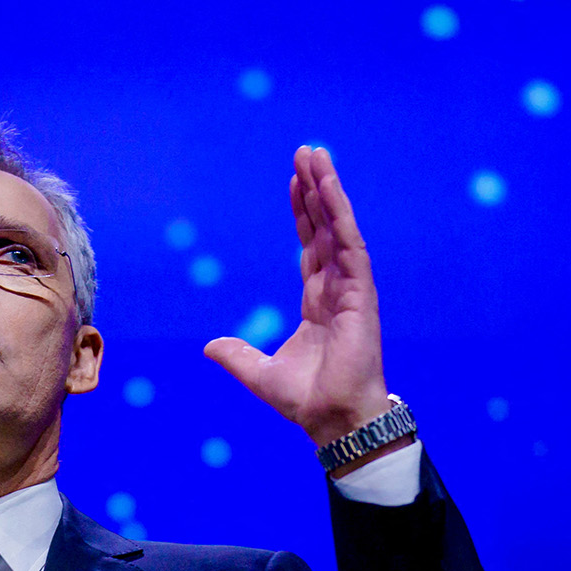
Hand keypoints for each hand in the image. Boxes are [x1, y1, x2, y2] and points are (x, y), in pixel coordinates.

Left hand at [204, 146, 400, 449]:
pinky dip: (340, 215)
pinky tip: (329, 189)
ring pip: (338, 228)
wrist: (333, 419)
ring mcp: (352, 288)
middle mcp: (337, 289)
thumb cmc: (307, 400)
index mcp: (318, 302)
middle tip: (307, 152)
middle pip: (325, 227)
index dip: (303, 214)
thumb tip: (210, 347)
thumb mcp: (260, 374)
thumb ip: (238, 357)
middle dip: (315, 189)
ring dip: (328, 191)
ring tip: (317, 155)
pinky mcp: (361, 292)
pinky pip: (350, 244)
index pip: (311, 247)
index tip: (294, 182)